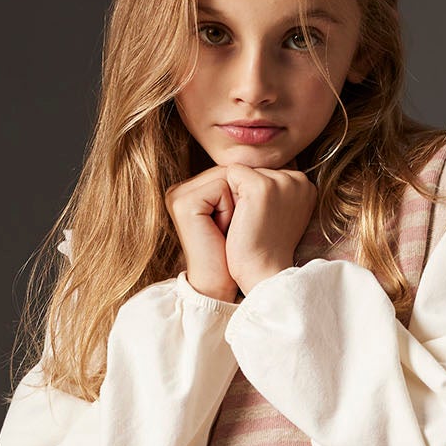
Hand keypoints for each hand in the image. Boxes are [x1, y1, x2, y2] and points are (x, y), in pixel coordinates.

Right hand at [165, 169, 240, 302]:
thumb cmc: (236, 254)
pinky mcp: (183, 203)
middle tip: (235, 229)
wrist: (222, 285)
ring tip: (228, 230)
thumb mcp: (240, 213)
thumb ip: (242, 184)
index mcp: (191, 189)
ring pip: (227, 176)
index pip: (230, 171)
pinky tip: (220, 230)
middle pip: (229, 171)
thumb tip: (267, 159)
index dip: (246, 195)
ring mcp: (178, 194)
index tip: (238, 225)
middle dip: (243, 198)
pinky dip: (230, 209)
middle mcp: (181, 189)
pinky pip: (221, 187)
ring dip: (239, 204)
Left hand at [221, 164, 316, 296]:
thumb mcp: (281, 212)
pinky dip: (228, 195)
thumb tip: (256, 171)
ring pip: (243, 171)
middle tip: (257, 223)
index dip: (257, 196)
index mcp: (305, 185)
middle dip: (248, 193)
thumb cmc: (268, 247)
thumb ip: (277, 189)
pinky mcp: (261, 187)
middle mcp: (298, 179)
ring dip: (238, 194)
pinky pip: (231, 173)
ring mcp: (281, 181)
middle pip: (256, 168)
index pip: (267, 172)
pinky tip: (240, 217)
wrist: (264, 271)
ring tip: (250, 220)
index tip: (266, 220)